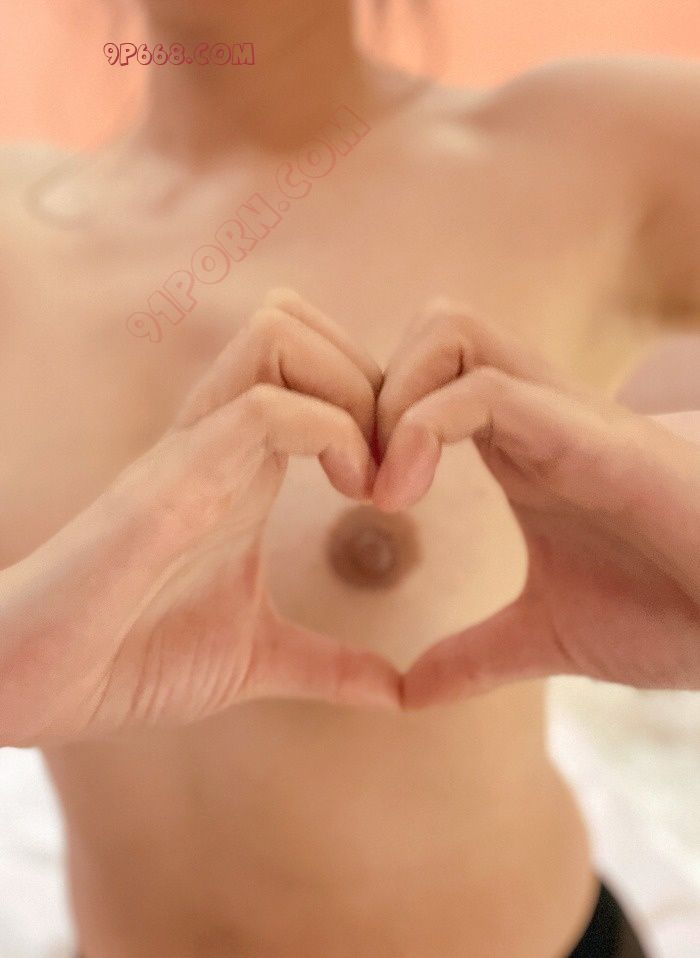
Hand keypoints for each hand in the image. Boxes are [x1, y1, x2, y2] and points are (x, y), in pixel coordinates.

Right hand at [0, 291, 398, 745]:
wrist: (33, 687)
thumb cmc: (131, 659)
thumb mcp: (258, 659)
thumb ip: (329, 664)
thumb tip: (398, 692)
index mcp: (240, 467)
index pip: (312, 363)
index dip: (378, 401)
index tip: (407, 480)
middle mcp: (216, 438)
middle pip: (296, 319)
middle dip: (372, 375)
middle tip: (401, 463)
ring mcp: (192, 449)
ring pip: (279, 333)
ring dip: (352, 389)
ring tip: (376, 477)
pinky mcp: (172, 478)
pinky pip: (266, 406)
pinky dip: (334, 432)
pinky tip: (357, 494)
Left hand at [373, 300, 699, 706]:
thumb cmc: (674, 612)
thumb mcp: (548, 637)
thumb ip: (475, 655)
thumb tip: (408, 695)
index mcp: (521, 447)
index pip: (426, 375)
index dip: (370, 418)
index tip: (349, 495)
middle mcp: (536, 413)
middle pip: (432, 326)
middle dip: (370, 387)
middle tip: (355, 475)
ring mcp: (563, 414)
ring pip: (447, 331)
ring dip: (391, 398)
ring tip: (380, 487)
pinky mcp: (589, 434)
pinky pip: (484, 389)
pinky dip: (421, 429)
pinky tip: (400, 497)